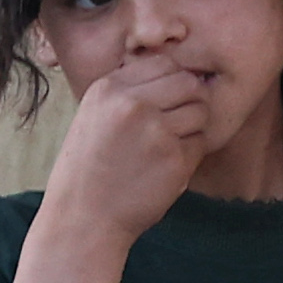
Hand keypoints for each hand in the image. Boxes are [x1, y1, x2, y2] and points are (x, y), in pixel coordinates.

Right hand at [40, 57, 223, 256]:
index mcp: (110, 88)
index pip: (166, 63)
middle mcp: (132, 104)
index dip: (172, 82)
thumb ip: (128, 91)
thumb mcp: (93, 116)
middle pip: (189, 84)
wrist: (82, 219)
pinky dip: (188, 157)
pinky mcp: (174, 160)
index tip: (165, 102)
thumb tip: (178, 74)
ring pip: (200, 113)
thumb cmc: (88, 169)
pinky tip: (163, 169)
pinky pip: (199, 145)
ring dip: (191, 130)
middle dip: (190, 102)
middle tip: (175, 125)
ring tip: (166, 148)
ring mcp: (156, 131)